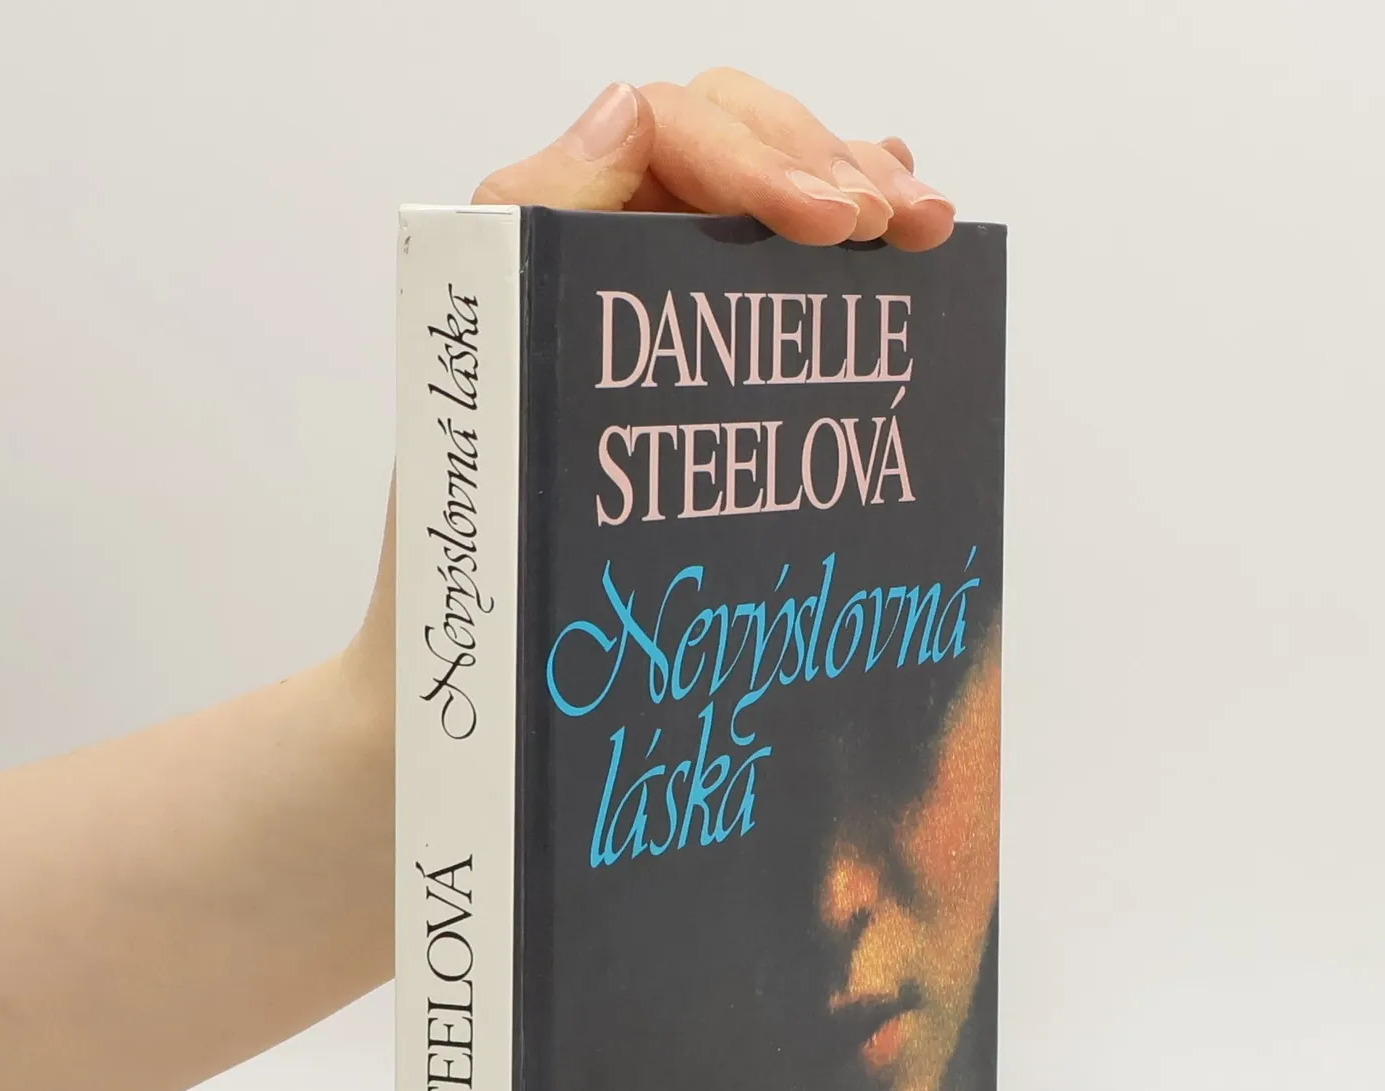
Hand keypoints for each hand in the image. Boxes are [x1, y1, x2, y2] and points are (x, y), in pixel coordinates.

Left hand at [348, 73, 952, 749]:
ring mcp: (641, 318)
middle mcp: (587, 265)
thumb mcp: (486, 395)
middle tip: (906, 228)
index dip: (763, 152)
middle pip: (730, 143)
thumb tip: (626, 106)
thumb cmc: (461, 566)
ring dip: (853, 192)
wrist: (467, 690)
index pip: (665, 131)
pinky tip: (892, 251)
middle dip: (829, 164)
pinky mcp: (683, 378)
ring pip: (760, 199)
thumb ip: (526, 227)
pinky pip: (762, 279)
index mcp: (532, 251)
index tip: (836, 226)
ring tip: (923, 229)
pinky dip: (834, 249)